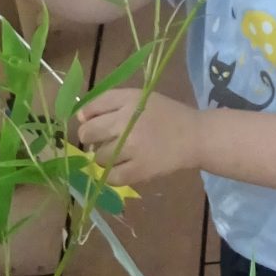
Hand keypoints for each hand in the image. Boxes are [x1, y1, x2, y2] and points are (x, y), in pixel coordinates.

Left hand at [75, 87, 200, 188]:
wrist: (195, 137)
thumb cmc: (166, 115)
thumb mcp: (140, 98)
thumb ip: (109, 102)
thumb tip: (79, 117)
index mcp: (128, 100)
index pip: (90, 107)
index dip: (88, 117)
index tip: (97, 122)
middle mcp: (127, 121)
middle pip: (87, 133)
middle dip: (90, 138)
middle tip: (106, 140)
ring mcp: (133, 148)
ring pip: (98, 156)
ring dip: (104, 157)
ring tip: (120, 154)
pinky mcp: (140, 169)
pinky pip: (112, 177)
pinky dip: (112, 175)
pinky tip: (123, 168)